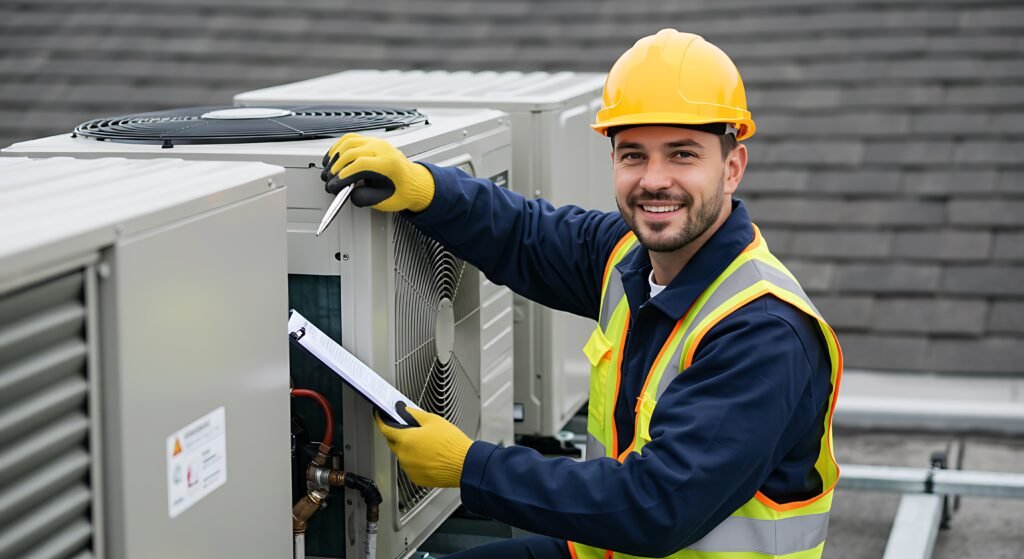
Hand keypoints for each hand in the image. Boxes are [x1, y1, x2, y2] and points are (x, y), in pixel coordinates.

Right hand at [321, 134, 435, 211]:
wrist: (414, 182)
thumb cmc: (402, 191)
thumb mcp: (385, 201)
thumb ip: (365, 198)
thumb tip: (348, 193)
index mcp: (389, 163)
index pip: (360, 165)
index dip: (344, 175)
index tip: (335, 185)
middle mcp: (383, 149)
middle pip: (351, 152)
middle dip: (336, 168)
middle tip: (329, 181)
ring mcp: (377, 142)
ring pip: (348, 142)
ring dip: (334, 156)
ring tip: (328, 170)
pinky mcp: (372, 141)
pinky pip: (351, 139)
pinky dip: (338, 147)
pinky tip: (333, 157)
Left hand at [375, 402, 472, 487]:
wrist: (465, 465)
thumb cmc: (452, 444)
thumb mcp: (433, 420)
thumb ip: (414, 414)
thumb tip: (404, 410)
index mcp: (406, 440)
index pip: (385, 428)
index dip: (381, 420)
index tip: (380, 417)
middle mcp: (404, 456)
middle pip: (393, 442)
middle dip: (398, 435)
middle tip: (412, 429)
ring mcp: (409, 469)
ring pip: (402, 455)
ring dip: (408, 449)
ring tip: (428, 445)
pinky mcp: (416, 478)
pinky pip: (410, 467)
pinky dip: (415, 461)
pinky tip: (429, 456)